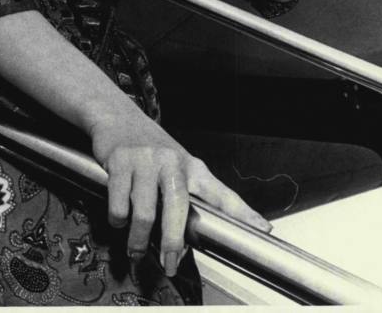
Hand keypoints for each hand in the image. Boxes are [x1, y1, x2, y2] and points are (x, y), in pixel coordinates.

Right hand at [90, 114, 270, 277]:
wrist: (119, 116)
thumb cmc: (152, 149)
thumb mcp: (177, 166)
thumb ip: (189, 196)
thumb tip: (199, 237)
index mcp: (193, 168)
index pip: (222, 193)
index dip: (244, 212)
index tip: (263, 228)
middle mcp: (173, 162)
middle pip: (178, 209)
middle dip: (172, 243)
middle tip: (169, 264)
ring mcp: (146, 161)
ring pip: (145, 213)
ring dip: (138, 239)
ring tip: (136, 249)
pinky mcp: (121, 161)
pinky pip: (120, 204)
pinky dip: (118, 220)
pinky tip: (120, 221)